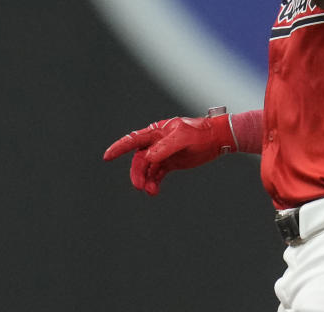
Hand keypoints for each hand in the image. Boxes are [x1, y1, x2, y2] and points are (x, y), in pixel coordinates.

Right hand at [103, 114, 235, 195]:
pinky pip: (157, 174)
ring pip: (147, 169)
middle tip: (140, 186)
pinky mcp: (170, 163)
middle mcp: (157, 142)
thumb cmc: (200, 133)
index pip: (134, 139)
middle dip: (137, 173)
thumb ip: (165, 146)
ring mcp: (163, 153)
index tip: (107, 156)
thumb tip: (148, 157)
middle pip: (140, 159)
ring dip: (146, 180)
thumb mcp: (184, 137)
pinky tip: (154, 191)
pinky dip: (153, 183)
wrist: (217, 139)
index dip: (119, 148)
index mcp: (157, 131)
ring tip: (151, 191)